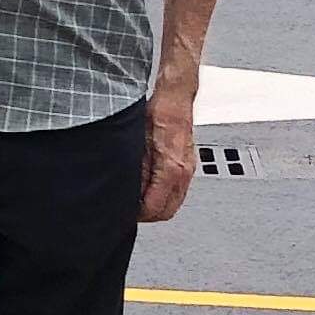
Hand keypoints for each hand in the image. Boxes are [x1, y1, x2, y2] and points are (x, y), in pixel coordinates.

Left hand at [140, 81, 200, 221]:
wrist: (175, 99)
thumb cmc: (157, 115)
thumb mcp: (136, 144)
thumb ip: (135, 172)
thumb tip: (127, 192)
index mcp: (171, 169)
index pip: (156, 207)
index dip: (138, 214)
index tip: (125, 212)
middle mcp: (184, 172)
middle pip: (168, 211)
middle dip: (148, 215)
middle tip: (131, 211)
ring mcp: (188, 169)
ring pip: (174, 202)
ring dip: (157, 206)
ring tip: (138, 200)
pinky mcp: (187, 164)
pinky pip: (178, 190)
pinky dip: (165, 195)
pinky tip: (151, 188)